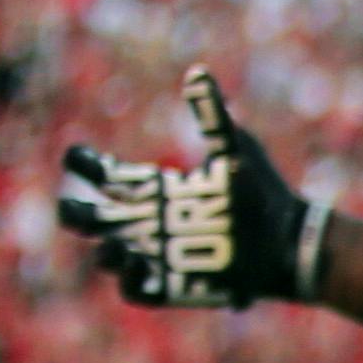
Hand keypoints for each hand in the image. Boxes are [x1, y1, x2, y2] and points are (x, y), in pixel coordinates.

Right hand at [57, 69, 323, 310]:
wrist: (290, 239)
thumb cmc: (263, 191)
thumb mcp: (237, 150)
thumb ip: (213, 116)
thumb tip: (198, 72)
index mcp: (155, 188)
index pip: (105, 175)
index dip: (84, 164)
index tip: (78, 156)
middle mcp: (148, 221)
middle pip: (90, 219)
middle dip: (73, 213)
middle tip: (71, 207)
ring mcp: (156, 254)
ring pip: (107, 256)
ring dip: (104, 252)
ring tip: (114, 246)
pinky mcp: (171, 285)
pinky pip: (134, 290)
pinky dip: (129, 280)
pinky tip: (138, 265)